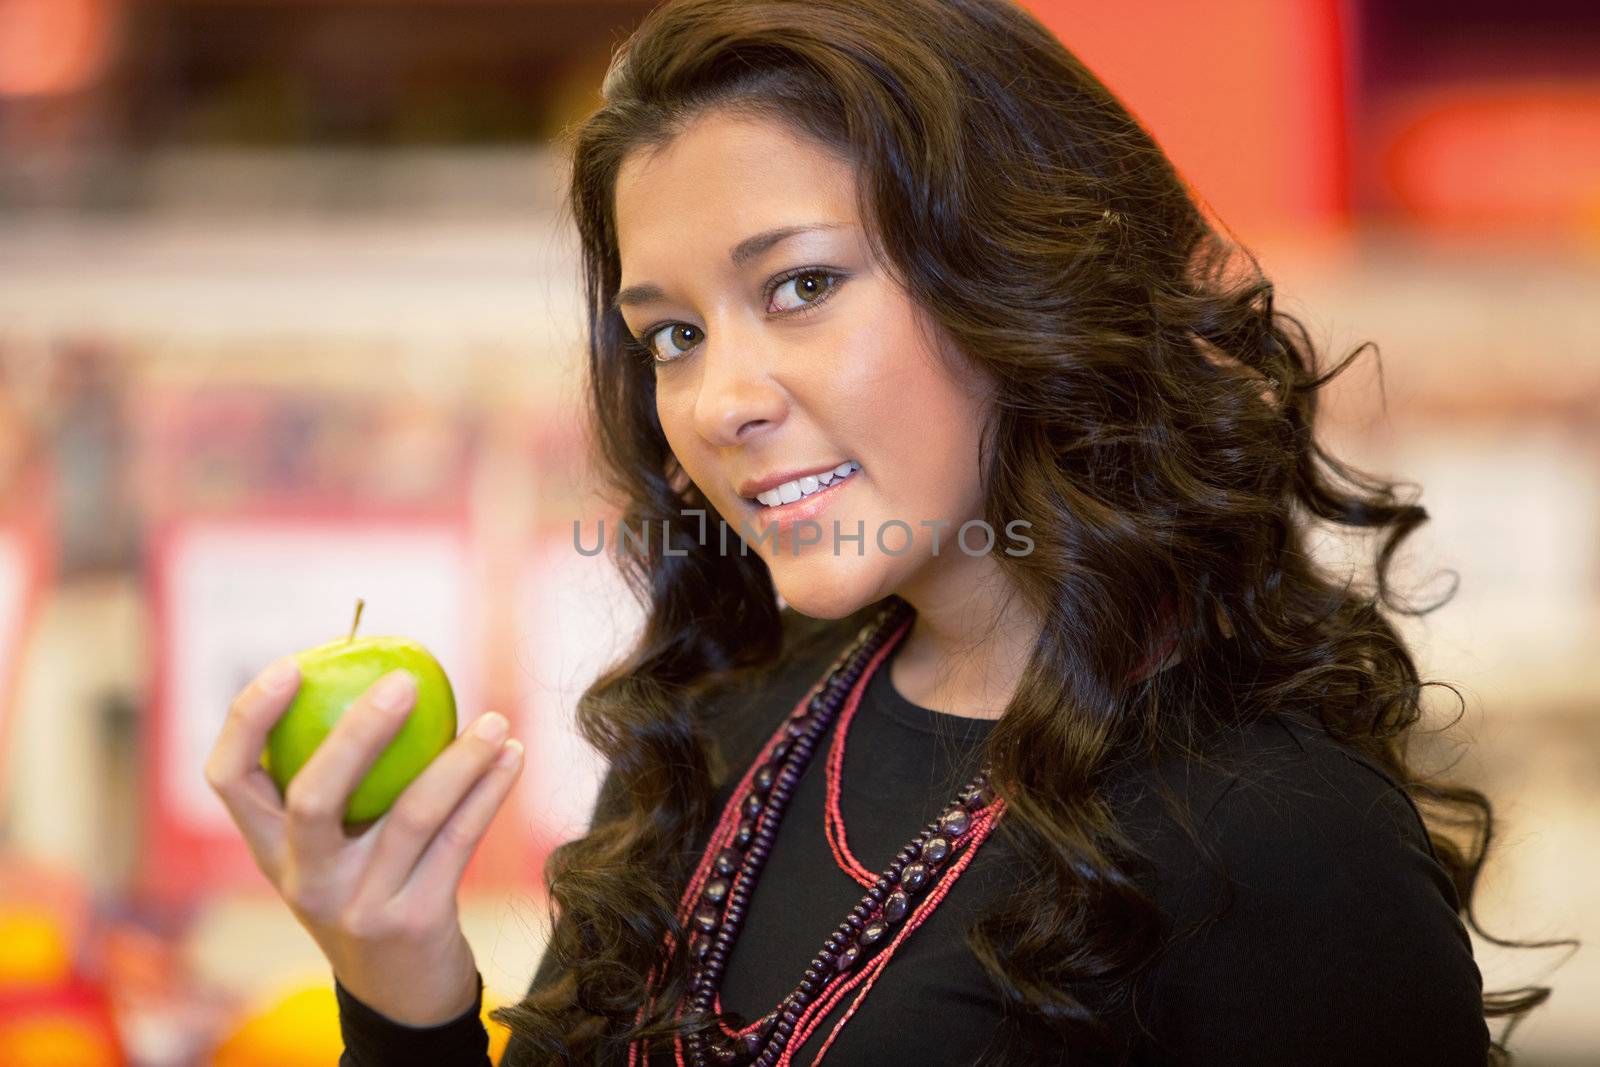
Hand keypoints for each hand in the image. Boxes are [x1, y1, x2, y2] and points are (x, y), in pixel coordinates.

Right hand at [204, 657, 524, 1025]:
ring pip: (410, 816)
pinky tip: (514, 756)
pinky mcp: (416, 920)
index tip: (289, 666)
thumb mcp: (335, 846)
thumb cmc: (368, 887)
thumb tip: (384, 670)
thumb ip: (341, 780)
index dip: (248, 720)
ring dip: (460, 759)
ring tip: (496, 720)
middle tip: (406, 681)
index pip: (228, 779)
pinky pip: (459, 840)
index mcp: (270, 849)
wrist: (400, 990)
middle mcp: (305, 879)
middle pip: (314, 797)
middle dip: (359, 733)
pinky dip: (489, 790)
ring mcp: (358, 905)